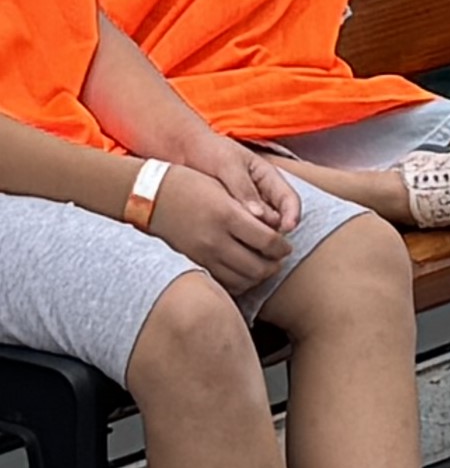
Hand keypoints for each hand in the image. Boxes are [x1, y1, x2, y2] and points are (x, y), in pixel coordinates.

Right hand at [149, 164, 291, 294]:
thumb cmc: (188, 184)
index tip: (285, 245)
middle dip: (275, 264)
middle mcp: (215, 239)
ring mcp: (202, 255)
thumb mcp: (222, 187)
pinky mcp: (193, 264)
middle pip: (260, 267)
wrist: (146, 195)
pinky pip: (225, 284)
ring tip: (262, 264)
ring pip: (244, 281)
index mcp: (226, 215)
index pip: (269, 242)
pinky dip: (239, 282)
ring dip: (259, 276)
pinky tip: (242, 271)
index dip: (283, 247)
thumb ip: (250, 208)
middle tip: (277, 258)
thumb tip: (277, 227)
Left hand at [191, 136, 299, 232]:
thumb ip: (243, 188)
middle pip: (279, 220)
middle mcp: (263, 196)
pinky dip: (239, 236)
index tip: (286, 228)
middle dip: (273, 230)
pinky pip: (242, 232)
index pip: (290, 200)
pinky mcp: (232, 218)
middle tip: (256, 235)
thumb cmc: (208, 150)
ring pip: (261, 229)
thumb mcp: (227, 165)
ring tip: (238, 236)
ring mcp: (248, 209)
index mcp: (268, 179)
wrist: (180, 151)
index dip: (293, 215)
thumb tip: (259, 215)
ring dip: (255, 235)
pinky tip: (227, 237)